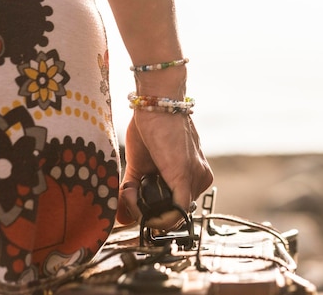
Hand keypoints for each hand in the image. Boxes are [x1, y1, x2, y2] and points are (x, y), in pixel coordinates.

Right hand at [116, 101, 212, 229]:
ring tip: (128, 188)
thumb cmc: (151, 128)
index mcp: (193, 177)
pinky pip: (174, 213)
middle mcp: (200, 180)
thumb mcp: (141, 166)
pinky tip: (132, 195)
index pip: (174, 209)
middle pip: (171, 215)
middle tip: (127, 193)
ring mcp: (196, 179)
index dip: (150, 211)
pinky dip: (151, 213)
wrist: (157, 103)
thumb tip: (122, 219)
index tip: (131, 197)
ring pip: (170, 216)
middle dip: (144, 211)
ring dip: (142, 209)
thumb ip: (134, 192)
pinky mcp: (186, 177)